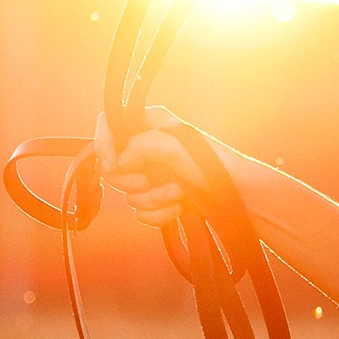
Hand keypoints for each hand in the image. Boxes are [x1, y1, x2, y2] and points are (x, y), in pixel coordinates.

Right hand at [95, 108, 207, 230]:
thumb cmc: (212, 164)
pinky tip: (178, 208)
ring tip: (177, 193)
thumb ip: (141, 146)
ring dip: (152, 199)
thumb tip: (121, 162)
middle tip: (146, 182)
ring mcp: (150, 176)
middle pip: (113, 166)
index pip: (110, 124)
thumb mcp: (175, 146)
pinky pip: (140, 212)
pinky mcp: (157, 200)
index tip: (112, 165)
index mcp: (150, 125)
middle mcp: (146, 149)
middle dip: (130, 180)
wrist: (235, 196)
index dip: (103, 143)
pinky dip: (158, 214)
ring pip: (129, 194)